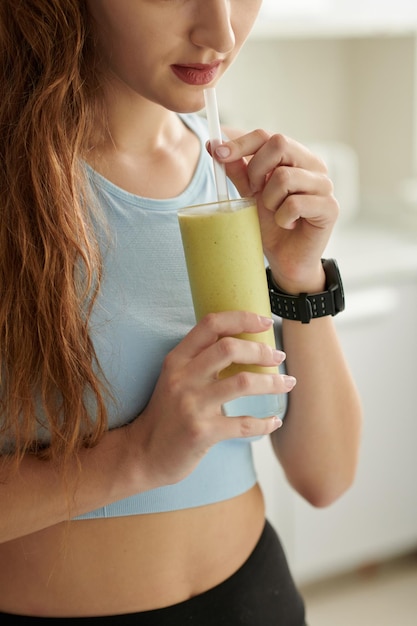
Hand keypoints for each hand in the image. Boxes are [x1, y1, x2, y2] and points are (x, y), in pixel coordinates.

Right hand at [127, 311, 294, 487]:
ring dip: (272, 382)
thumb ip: (200, 361)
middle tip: (278, 356)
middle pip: (229, 348)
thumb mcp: (175, 379)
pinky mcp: (201, 432)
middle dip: (261, 349)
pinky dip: (265, 422)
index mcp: (177, 359)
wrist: (143, 454)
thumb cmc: (167, 413)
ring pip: (243, 382)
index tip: (265, 321)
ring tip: (288, 383)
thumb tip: (243, 344)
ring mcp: (191, 405)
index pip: (211, 324)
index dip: (242, 318)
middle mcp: (182, 378)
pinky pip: (243, 424)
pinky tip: (274, 421)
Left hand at [213, 131, 338, 293]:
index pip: (267, 136)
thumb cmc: (271, 225)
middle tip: (254, 193)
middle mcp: (313, 165)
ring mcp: (324, 185)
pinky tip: (288, 225)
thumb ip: (238, 170)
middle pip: (279, 143)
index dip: (240, 143)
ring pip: (284, 177)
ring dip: (270, 200)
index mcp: (295, 158)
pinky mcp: (330, 207)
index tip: (217, 153)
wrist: (286, 259)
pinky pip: (295, 204)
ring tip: (275, 214)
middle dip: (256, 171)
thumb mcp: (249, 195)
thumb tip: (214, 144)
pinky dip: (283, 218)